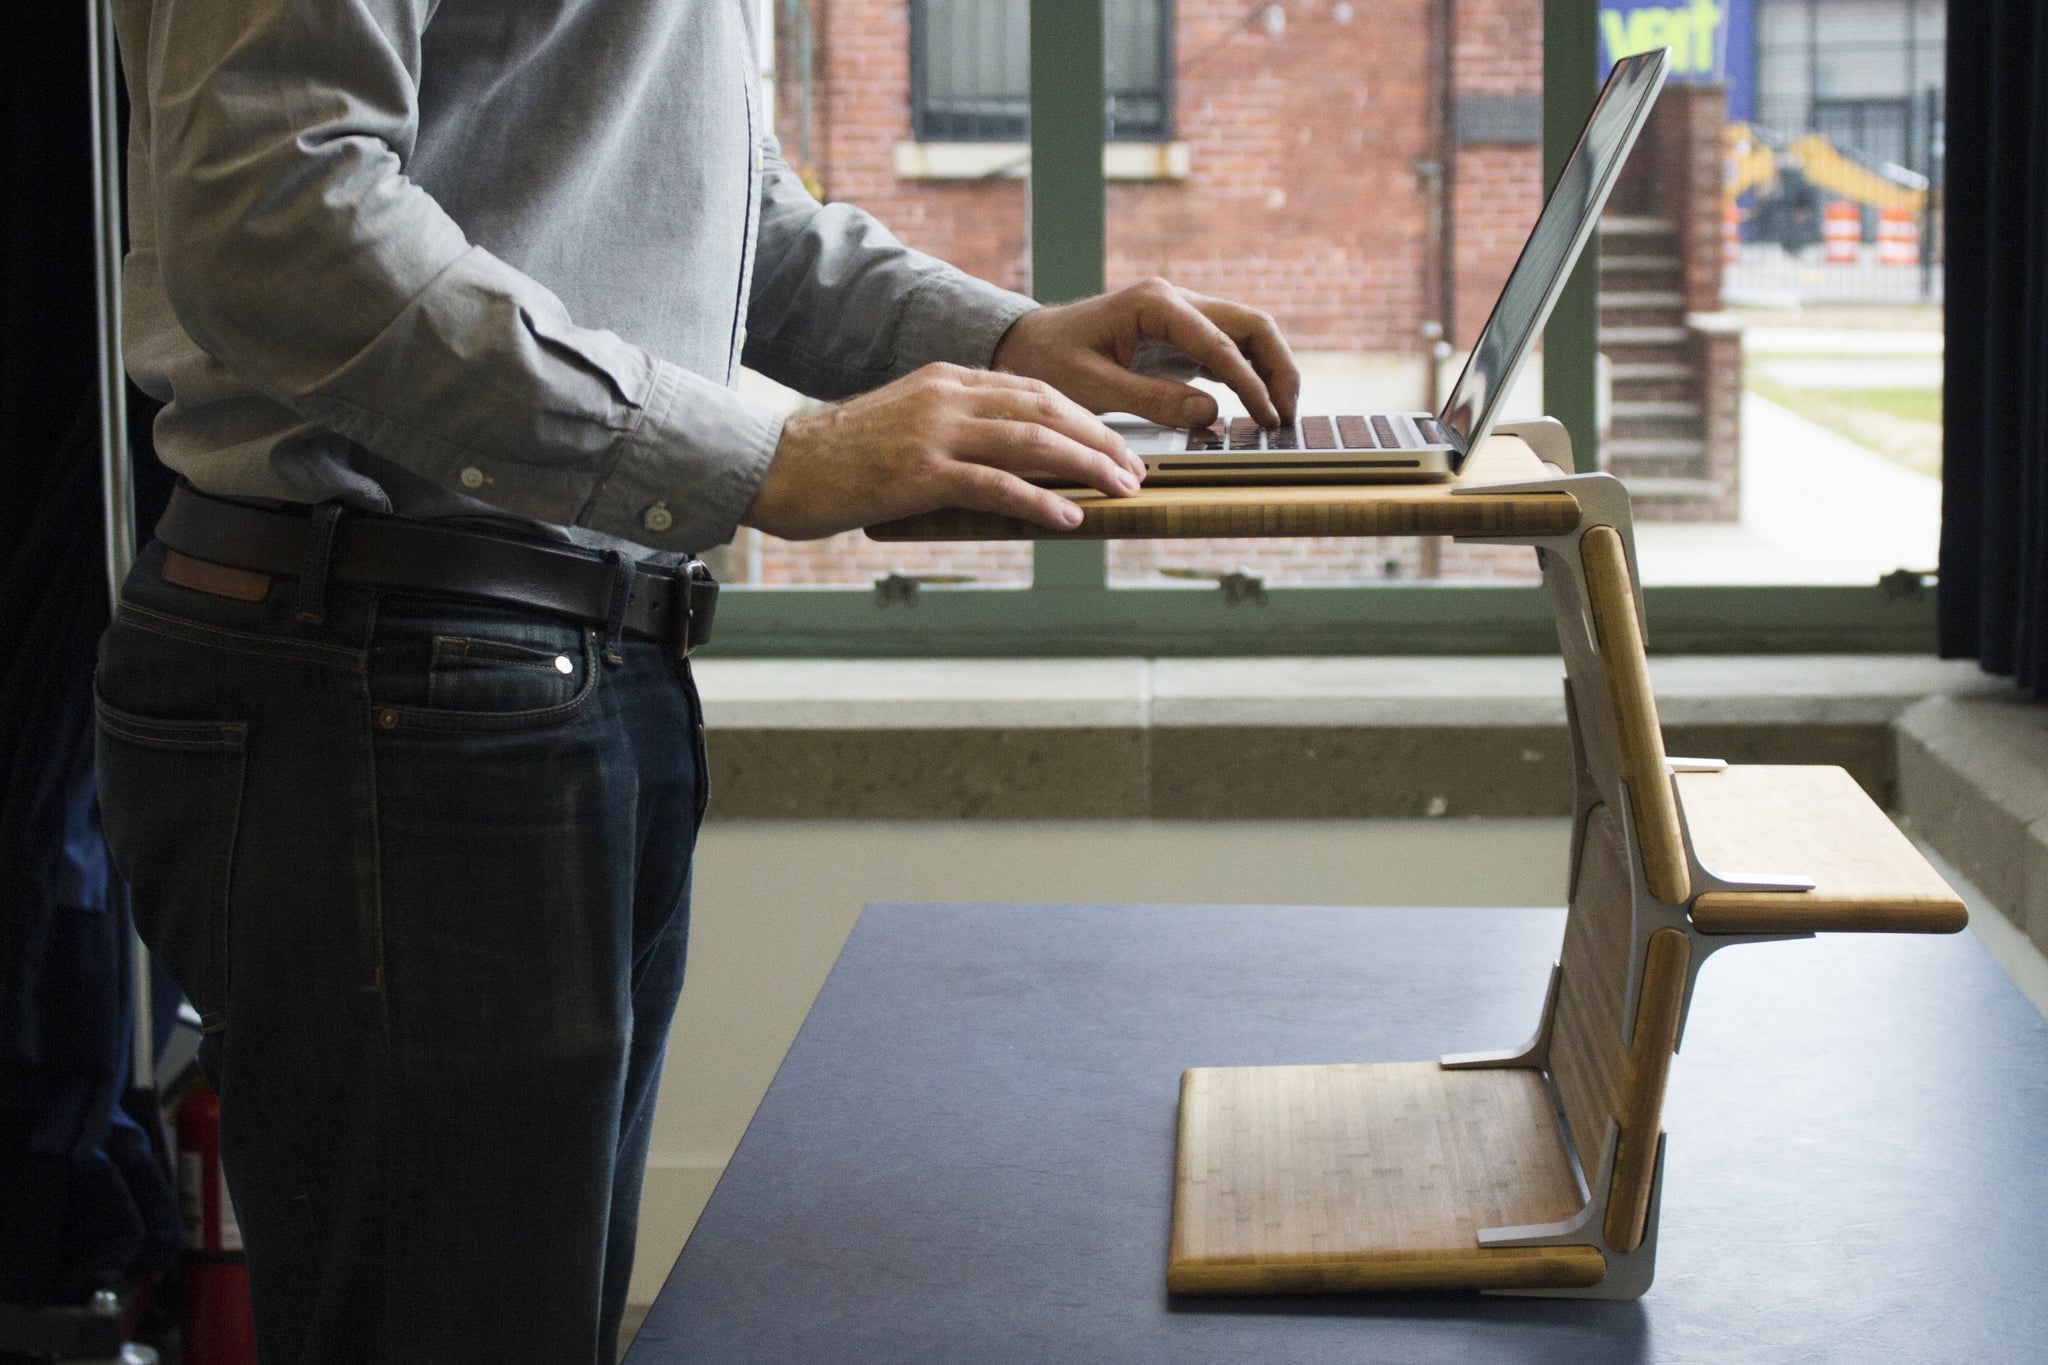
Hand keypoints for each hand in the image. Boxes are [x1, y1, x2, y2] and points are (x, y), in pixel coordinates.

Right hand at [742, 363, 1147, 539]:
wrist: (776, 465)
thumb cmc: (837, 459)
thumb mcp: (903, 428)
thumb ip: (952, 433)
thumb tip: (1003, 466)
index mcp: (946, 380)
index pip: (1034, 390)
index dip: (1084, 418)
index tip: (1116, 445)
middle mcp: (947, 395)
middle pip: (1046, 408)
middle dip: (1100, 439)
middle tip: (1137, 470)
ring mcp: (934, 431)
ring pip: (1032, 440)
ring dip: (1087, 466)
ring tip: (1122, 490)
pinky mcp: (920, 471)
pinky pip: (995, 483)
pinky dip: (1040, 500)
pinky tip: (1070, 517)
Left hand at [991, 277, 1300, 428]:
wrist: (1025, 346)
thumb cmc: (1049, 362)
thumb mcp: (1092, 388)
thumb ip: (1151, 400)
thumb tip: (1211, 413)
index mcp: (1155, 304)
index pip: (1221, 343)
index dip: (1250, 383)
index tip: (1268, 420)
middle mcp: (1175, 302)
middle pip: (1250, 326)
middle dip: (1278, 369)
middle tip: (1288, 417)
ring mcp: (1181, 318)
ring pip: (1246, 336)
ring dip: (1270, 372)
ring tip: (1281, 417)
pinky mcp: (1180, 338)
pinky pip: (1228, 353)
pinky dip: (1249, 378)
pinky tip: (1257, 410)